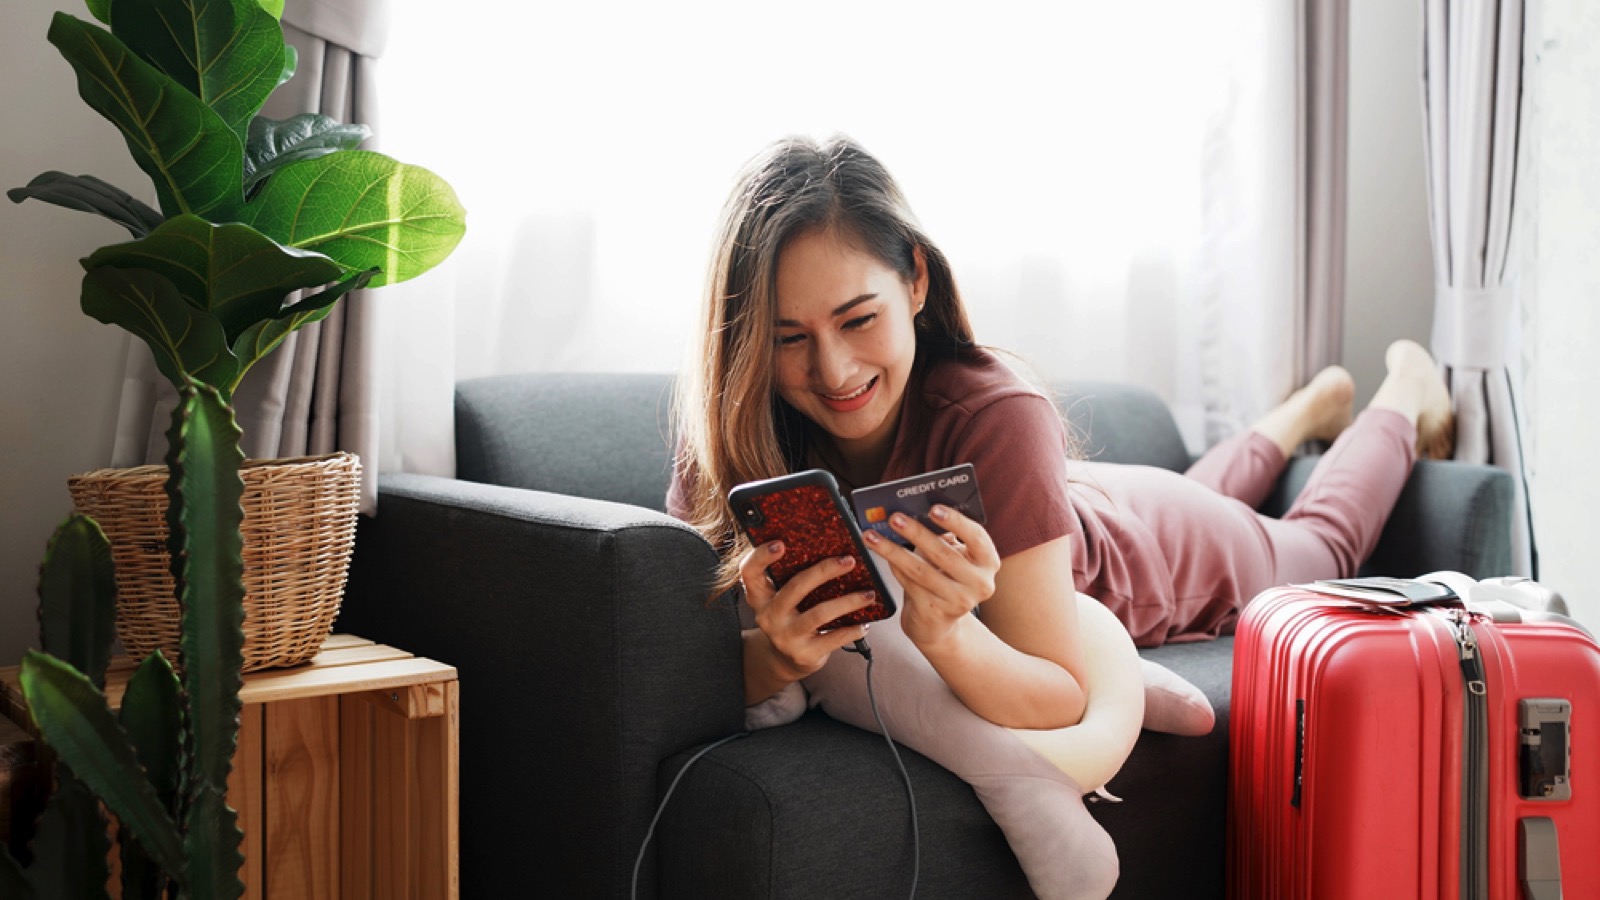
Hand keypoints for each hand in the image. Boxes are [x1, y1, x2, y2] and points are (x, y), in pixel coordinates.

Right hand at [739, 540, 876, 682]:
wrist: (784, 660)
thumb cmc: (789, 618)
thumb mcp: (780, 599)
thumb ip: (791, 577)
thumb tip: (830, 550)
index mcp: (760, 596)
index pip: (749, 572)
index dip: (761, 556)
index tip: (781, 544)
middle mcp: (768, 616)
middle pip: (795, 587)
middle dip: (825, 571)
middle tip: (849, 560)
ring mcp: (785, 636)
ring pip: (819, 613)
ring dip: (848, 602)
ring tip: (868, 594)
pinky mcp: (803, 654)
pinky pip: (833, 639)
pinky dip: (852, 630)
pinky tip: (865, 623)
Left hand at [862, 504, 999, 649]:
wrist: (938, 622)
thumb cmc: (945, 578)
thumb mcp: (952, 556)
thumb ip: (941, 536)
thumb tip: (911, 514)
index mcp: (988, 562)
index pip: (976, 537)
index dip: (955, 522)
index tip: (933, 509)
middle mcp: (979, 584)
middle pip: (943, 554)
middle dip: (915, 533)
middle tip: (894, 517)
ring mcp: (958, 601)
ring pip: (920, 570)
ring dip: (893, 550)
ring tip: (873, 536)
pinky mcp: (935, 612)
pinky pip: (909, 584)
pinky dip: (894, 566)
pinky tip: (881, 553)